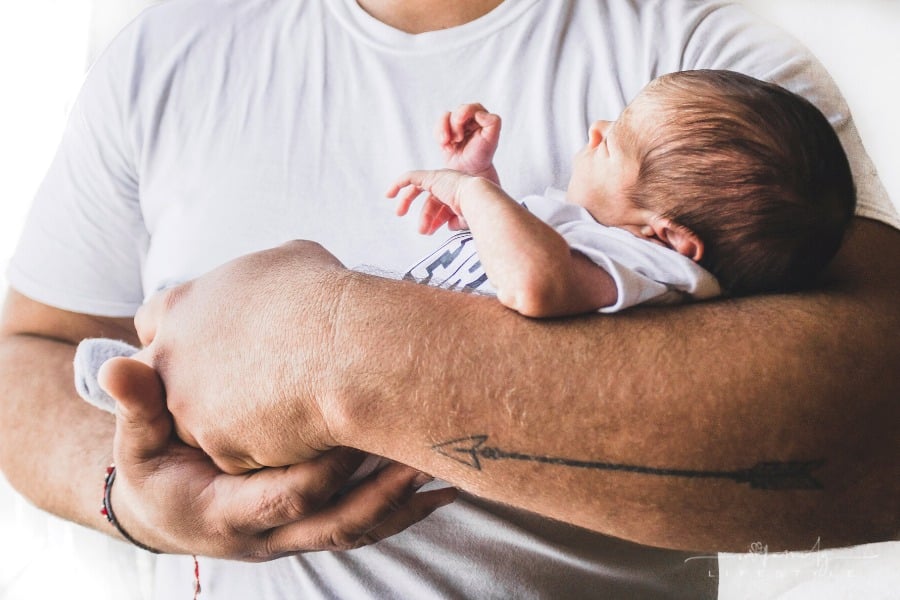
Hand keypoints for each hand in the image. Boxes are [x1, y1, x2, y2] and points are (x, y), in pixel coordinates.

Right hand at [99, 356, 456, 558]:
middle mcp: (270, 533)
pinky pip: (367, 523)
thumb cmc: (153, 469)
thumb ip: (137, 406)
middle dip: (384, 491)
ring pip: (361, 529)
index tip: (357, 423)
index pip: (286, 494)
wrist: (165, 511)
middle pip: (337, 522)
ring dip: (406, 501)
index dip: (323, 465)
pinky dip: (405, 506)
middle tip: (425, 452)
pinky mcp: (316, 523)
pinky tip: (441, 482)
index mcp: (226, 513)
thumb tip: (120, 366)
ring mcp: (298, 533)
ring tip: (451, 468)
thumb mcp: (135, 443)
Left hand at [133, 240, 351, 473]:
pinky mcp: (219, 448)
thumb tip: (278, 280)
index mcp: (182, 305)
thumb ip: (260, 278)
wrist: (346, 349)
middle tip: (241, 383)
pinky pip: (236, 455)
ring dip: (228, 421)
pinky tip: (296, 431)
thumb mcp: (286, 260)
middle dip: (193, 384)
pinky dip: (262, 448)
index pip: (152, 321)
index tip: (210, 342)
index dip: (182, 333)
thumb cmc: (322, 296)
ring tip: (279, 409)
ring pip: (197, 424)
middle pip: (165, 379)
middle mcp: (172, 357)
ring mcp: (190, 407)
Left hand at [387, 169, 475, 233]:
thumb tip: (448, 226)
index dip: (436, 220)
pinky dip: (398, 184)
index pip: (443, 207)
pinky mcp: (431, 176)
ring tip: (400, 214)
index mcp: (459, 194)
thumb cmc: (478, 212)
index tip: (430, 232)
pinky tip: (389, 194)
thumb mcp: (466, 220)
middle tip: (420, 230)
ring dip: (407, 202)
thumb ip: (457, 221)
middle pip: (431, 200)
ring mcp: (441, 179)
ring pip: (418, 189)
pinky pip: (411, 177)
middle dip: (425, 215)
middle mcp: (450, 185)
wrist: (478, 201)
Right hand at [436, 103, 500, 182]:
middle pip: (458, 110)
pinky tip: (446, 146)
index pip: (473, 107)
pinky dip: (439, 135)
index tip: (460, 121)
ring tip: (451, 142)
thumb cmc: (482, 155)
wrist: (469, 171)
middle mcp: (468, 119)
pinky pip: (438, 127)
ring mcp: (455, 125)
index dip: (465, 111)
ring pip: (445, 117)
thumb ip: (493, 122)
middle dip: (455, 124)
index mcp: (481, 118)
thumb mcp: (492, 139)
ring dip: (445, 129)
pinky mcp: (445, 132)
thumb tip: (480, 113)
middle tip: (458, 138)